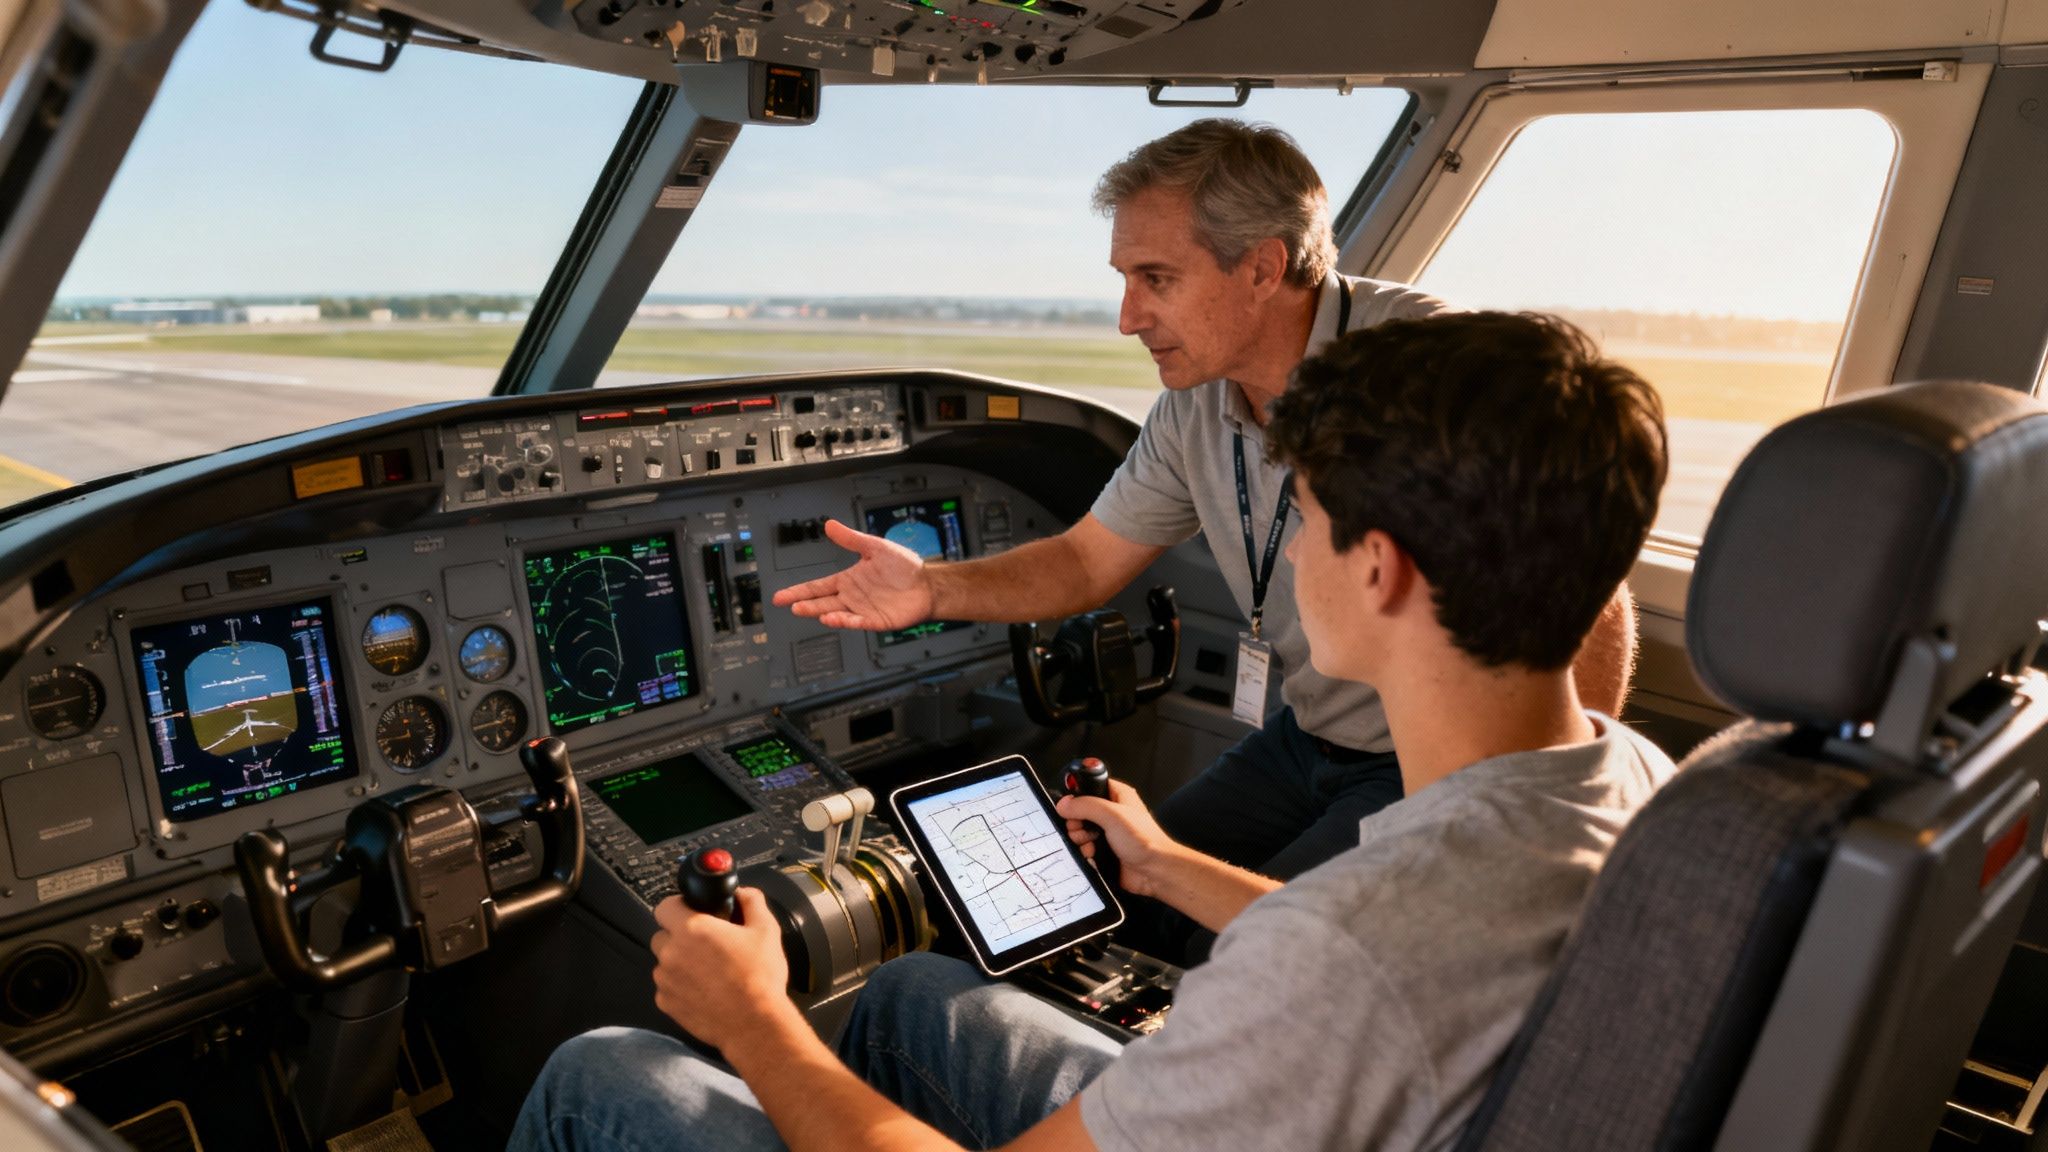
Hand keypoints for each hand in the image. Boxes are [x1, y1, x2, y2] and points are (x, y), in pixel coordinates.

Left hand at [650, 888, 794, 1048]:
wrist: (754, 1024)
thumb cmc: (760, 977)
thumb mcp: (766, 930)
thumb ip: (752, 902)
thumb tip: (742, 893)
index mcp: (692, 928)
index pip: (665, 906)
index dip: (678, 907)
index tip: (692, 914)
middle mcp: (671, 952)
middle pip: (662, 935)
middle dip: (678, 937)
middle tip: (705, 946)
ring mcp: (665, 980)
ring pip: (663, 963)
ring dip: (679, 964)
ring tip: (707, 973)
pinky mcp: (666, 1003)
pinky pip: (666, 988)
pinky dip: (679, 987)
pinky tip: (703, 992)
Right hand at [769, 519, 936, 630]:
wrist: (928, 584)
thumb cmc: (905, 567)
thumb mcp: (875, 547)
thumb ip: (851, 539)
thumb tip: (830, 525)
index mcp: (848, 580)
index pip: (817, 586)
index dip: (799, 591)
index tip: (781, 596)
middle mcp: (852, 597)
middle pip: (821, 601)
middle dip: (803, 602)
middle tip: (787, 604)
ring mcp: (862, 610)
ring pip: (835, 613)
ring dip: (819, 612)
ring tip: (803, 609)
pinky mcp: (875, 621)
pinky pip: (856, 623)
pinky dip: (844, 621)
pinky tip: (832, 618)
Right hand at [1056, 780, 1179, 897]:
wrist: (1155, 871)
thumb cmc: (1145, 841)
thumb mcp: (1112, 815)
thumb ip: (1085, 806)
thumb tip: (1064, 804)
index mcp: (1117, 795)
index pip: (1090, 785)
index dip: (1078, 794)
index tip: (1071, 805)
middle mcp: (1112, 812)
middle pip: (1080, 811)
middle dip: (1075, 821)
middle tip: (1080, 827)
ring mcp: (1108, 832)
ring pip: (1080, 831)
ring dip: (1079, 839)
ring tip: (1090, 843)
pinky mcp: (1104, 850)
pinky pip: (1084, 848)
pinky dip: (1084, 852)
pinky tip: (1092, 855)